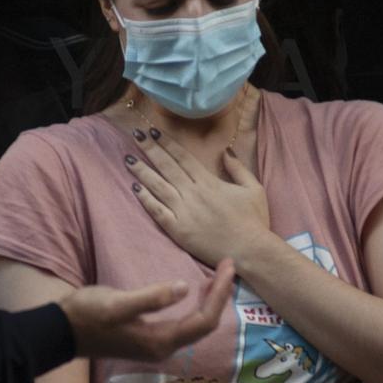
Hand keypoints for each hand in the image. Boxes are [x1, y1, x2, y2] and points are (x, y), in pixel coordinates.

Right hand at [60, 260, 235, 361]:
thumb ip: (150, 297)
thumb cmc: (86, 314)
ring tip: (219, 276)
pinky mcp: (149, 339)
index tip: (229, 267)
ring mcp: (156, 346)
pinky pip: (183, 323)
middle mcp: (163, 348)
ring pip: (195, 325)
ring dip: (210, 301)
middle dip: (220, 296)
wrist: (60, 332)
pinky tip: (195, 291)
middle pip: (204, 324)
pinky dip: (195, 306)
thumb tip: (184, 288)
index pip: (204, 320)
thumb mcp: (117, 302)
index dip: (220, 294)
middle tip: (229, 267)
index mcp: (160, 341)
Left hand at [124, 128, 271, 266]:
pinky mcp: (178, 230)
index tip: (153, 132)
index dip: (167, 143)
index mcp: (209, 182)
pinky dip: (146, 199)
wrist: (250, 251)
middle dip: (150, 149)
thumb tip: (225, 151)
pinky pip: (157, 211)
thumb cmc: (254, 221)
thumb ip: (238, 168)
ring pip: (158, 186)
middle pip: (167, 167)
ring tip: (128, 159)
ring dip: (142, 171)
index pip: (182, 157)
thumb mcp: (253, 188)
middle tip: (136, 135)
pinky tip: (135, 188)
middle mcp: (193, 194)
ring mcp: (184, 212)